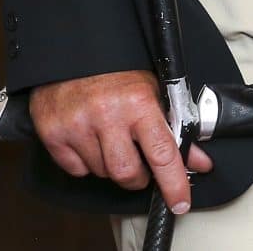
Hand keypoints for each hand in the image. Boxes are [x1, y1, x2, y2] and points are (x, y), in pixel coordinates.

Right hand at [29, 70, 212, 211]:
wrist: (72, 50)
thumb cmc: (116, 70)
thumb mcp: (152, 91)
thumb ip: (175, 128)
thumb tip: (199, 161)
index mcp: (138, 102)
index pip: (163, 154)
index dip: (174, 183)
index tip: (180, 201)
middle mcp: (107, 115)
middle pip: (127, 173)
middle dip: (137, 176)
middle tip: (138, 160)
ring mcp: (77, 125)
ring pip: (102, 173)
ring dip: (110, 165)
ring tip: (110, 137)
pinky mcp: (53, 133)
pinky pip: (76, 169)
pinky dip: (85, 161)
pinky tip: (88, 138)